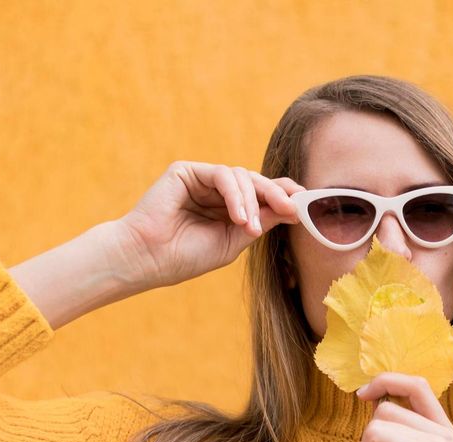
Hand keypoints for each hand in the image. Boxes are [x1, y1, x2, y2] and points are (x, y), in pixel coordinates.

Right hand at [116, 160, 305, 287]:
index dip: (283, 196)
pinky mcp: (187, 171)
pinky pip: (222, 174)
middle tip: (292, 208)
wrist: (148, 259)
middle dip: (276, 194)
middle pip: (256, 182)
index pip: (261, 196)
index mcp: (227, 210)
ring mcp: (201, 180)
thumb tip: (291, 208)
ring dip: (251, 201)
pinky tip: (238, 216)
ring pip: (241, 177)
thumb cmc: (185, 257)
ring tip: (249, 227)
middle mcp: (216, 192)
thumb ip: (260, 222)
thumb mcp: (233, 242)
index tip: (303, 205)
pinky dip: (234, 194)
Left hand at [356, 372, 452, 441]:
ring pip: (379, 418)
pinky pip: (374, 434)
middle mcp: (447, 435)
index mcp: (446, 435)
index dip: (388, 380)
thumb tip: (374, 396)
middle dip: (373, 434)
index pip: (419, 385)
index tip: (364, 393)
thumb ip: (396, 429)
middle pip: (389, 403)